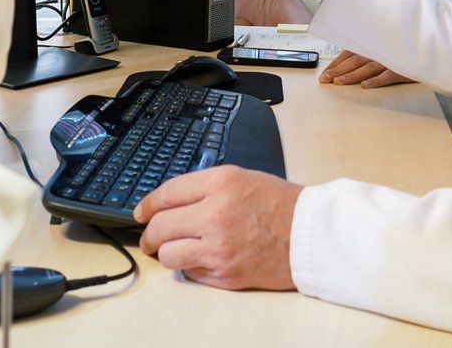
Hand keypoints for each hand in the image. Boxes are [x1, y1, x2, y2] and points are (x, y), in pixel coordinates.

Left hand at [135, 165, 300, 290]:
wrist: (311, 235)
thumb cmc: (281, 204)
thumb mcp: (243, 178)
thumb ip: (205, 187)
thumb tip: (170, 201)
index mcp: (221, 184)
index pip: (166, 194)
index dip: (147, 205)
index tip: (140, 212)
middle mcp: (216, 215)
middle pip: (160, 227)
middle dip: (149, 234)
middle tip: (150, 237)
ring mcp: (219, 248)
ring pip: (169, 255)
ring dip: (167, 253)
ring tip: (174, 250)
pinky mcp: (226, 274)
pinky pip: (191, 273)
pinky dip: (191, 267)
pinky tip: (202, 258)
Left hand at [319, 50, 414, 87]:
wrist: (427, 51)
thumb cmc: (403, 52)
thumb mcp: (383, 49)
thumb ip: (367, 54)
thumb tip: (346, 65)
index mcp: (372, 45)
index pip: (349, 53)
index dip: (336, 63)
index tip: (325, 73)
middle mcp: (379, 51)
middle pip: (354, 61)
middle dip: (338, 70)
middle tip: (325, 80)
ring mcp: (390, 60)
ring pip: (367, 68)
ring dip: (351, 75)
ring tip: (339, 82)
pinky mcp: (402, 69)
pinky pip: (387, 76)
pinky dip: (375, 81)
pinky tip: (365, 86)